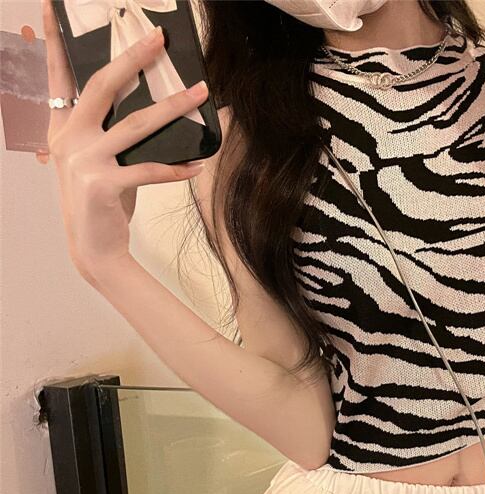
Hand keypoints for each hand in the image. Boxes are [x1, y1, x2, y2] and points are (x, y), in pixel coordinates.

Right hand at [42, 0, 208, 278]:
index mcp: (63, 128)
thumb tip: (153, 107)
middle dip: (132, 57)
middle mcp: (68, 139)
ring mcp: (83, 161)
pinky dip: (177, 168)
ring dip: (173, 107)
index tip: (54, 6)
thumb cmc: (102, 202)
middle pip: (102, 86)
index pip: (57, 76)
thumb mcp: (99, 161)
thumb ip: (111, 133)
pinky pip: (150, 170)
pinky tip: (198, 164)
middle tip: (159, 38)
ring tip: (200, 93)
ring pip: (136, 124)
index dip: (56, 40)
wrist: (94, 249)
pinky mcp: (103, 185)